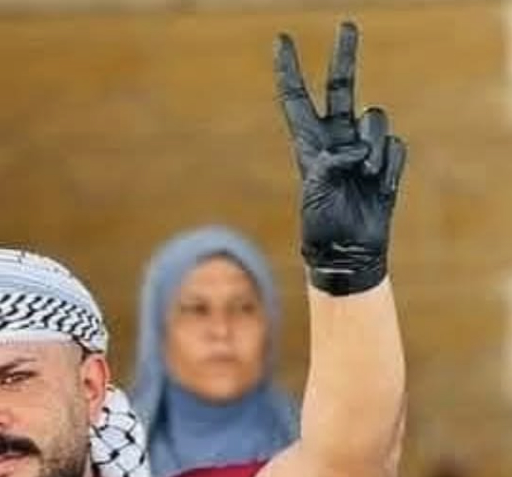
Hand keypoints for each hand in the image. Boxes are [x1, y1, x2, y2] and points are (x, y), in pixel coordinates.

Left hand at [274, 21, 406, 294]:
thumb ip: (330, 163)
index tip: (282, 40)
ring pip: (377, 120)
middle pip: (342, 88)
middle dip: (345, 56)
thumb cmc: (321, 224)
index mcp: (308, 143)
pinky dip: (388, 166)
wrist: (348, 250)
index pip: (296, 98)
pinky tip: (378, 186)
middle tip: (346, 24)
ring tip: (362, 179)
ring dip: (372, 148)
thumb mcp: (315, 192)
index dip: (289, 70)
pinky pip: (395, 146)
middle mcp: (336, 138)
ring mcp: (363, 147)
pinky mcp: (386, 161)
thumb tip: (357, 148)